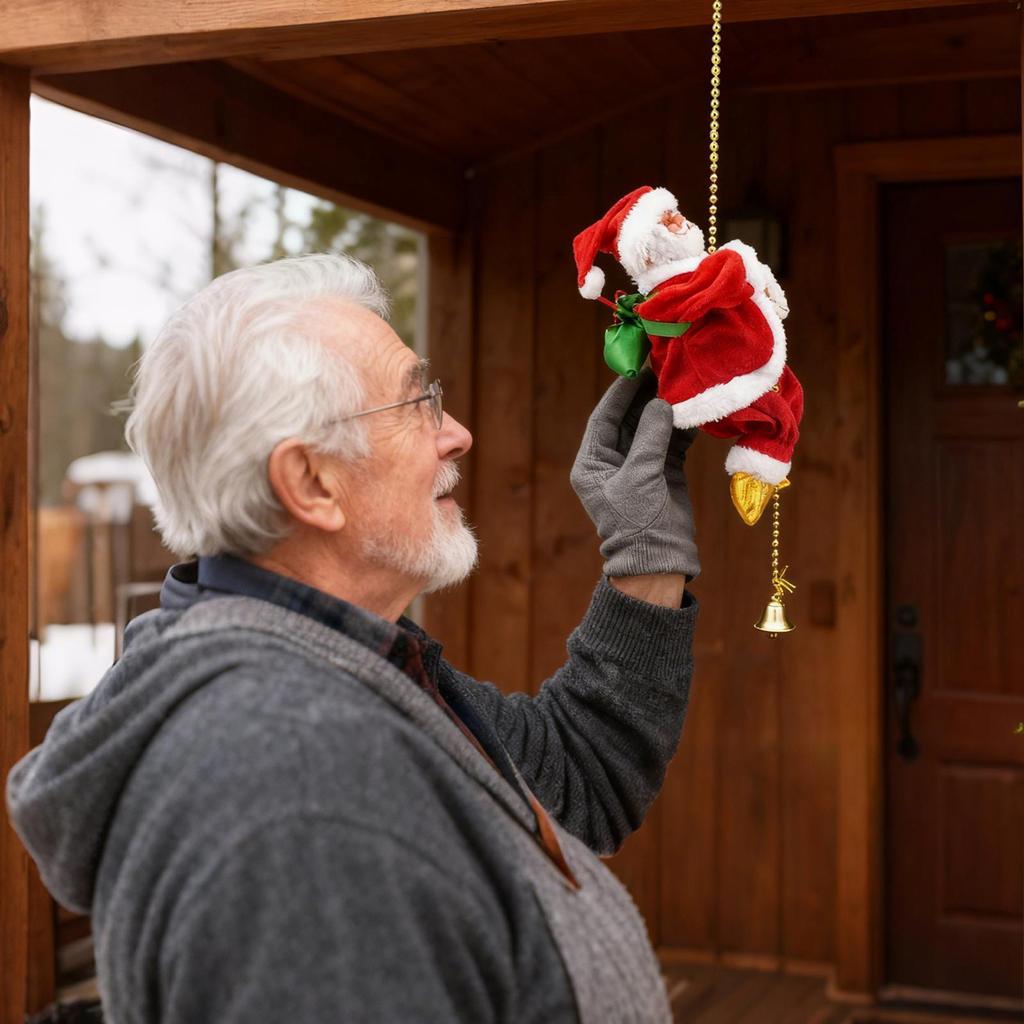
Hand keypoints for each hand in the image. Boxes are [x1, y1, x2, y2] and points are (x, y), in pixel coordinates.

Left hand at [570, 369, 699, 580]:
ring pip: (651, 426)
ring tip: (683, 381)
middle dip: (646, 394)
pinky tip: (696, 407)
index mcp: (592, 463)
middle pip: (628, 418)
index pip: (604, 418)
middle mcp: (613, 460)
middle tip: (664, 366)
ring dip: (666, 406)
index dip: (620, 392)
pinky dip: (683, 425)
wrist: (658, 560)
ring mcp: (639, 465)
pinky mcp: (663, 471)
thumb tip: (661, 402)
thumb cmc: (636, 523)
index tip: (637, 366)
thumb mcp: (639, 478)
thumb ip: (649, 438)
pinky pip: (671, 440)